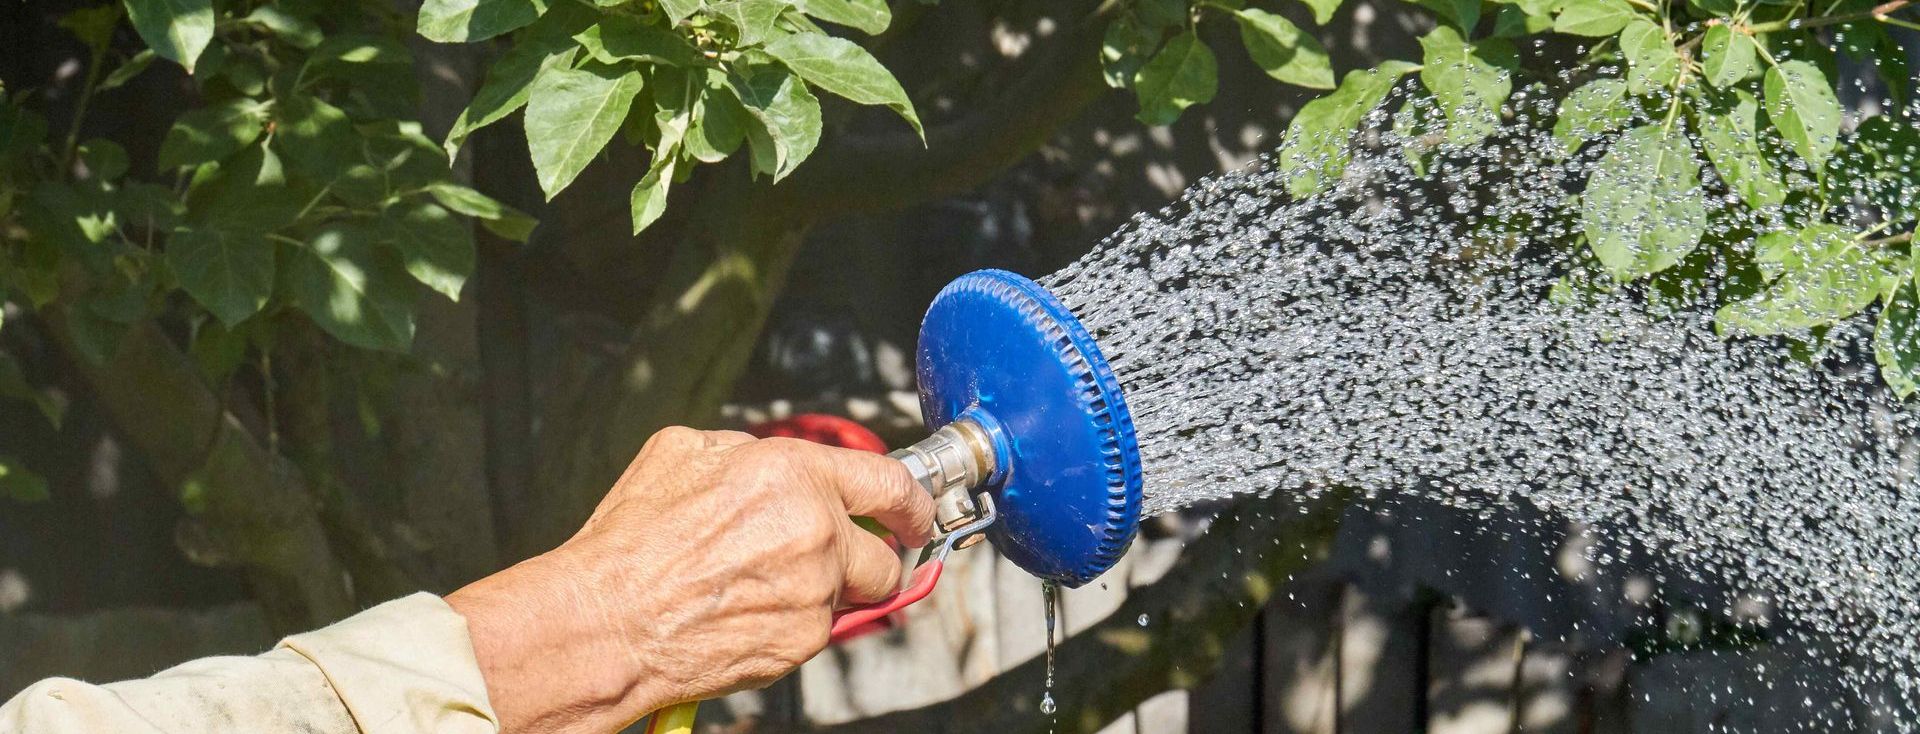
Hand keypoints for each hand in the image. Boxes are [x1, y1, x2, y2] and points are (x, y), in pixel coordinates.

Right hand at [445, 427, 934, 733]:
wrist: (607, 621)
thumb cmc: (631, 543)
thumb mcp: (681, 453)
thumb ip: (747, 451)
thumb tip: (773, 461)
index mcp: (793, 473)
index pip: (889, 482)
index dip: (912, 501)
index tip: (915, 513)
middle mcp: (816, 529)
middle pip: (881, 553)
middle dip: (862, 559)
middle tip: (823, 562)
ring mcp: (814, 590)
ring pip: (851, 595)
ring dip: (823, 593)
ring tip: (759, 589)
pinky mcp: (803, 640)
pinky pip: (819, 630)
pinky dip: (794, 624)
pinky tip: (745, 613)